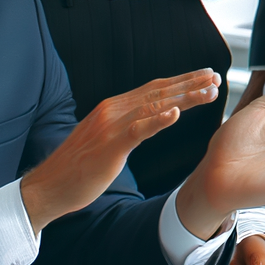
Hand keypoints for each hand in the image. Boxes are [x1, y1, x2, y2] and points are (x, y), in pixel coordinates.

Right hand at [19, 70, 221, 230]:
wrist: (48, 187)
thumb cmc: (78, 169)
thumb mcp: (106, 140)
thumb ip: (126, 127)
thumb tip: (149, 122)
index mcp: (113, 108)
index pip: (154, 89)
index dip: (181, 81)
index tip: (204, 76)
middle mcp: (113, 110)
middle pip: (159, 92)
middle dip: (190, 83)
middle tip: (215, 76)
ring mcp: (110, 126)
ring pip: (154, 105)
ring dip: (184, 97)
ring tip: (208, 91)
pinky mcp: (109, 145)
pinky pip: (137, 129)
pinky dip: (158, 120)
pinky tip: (176, 114)